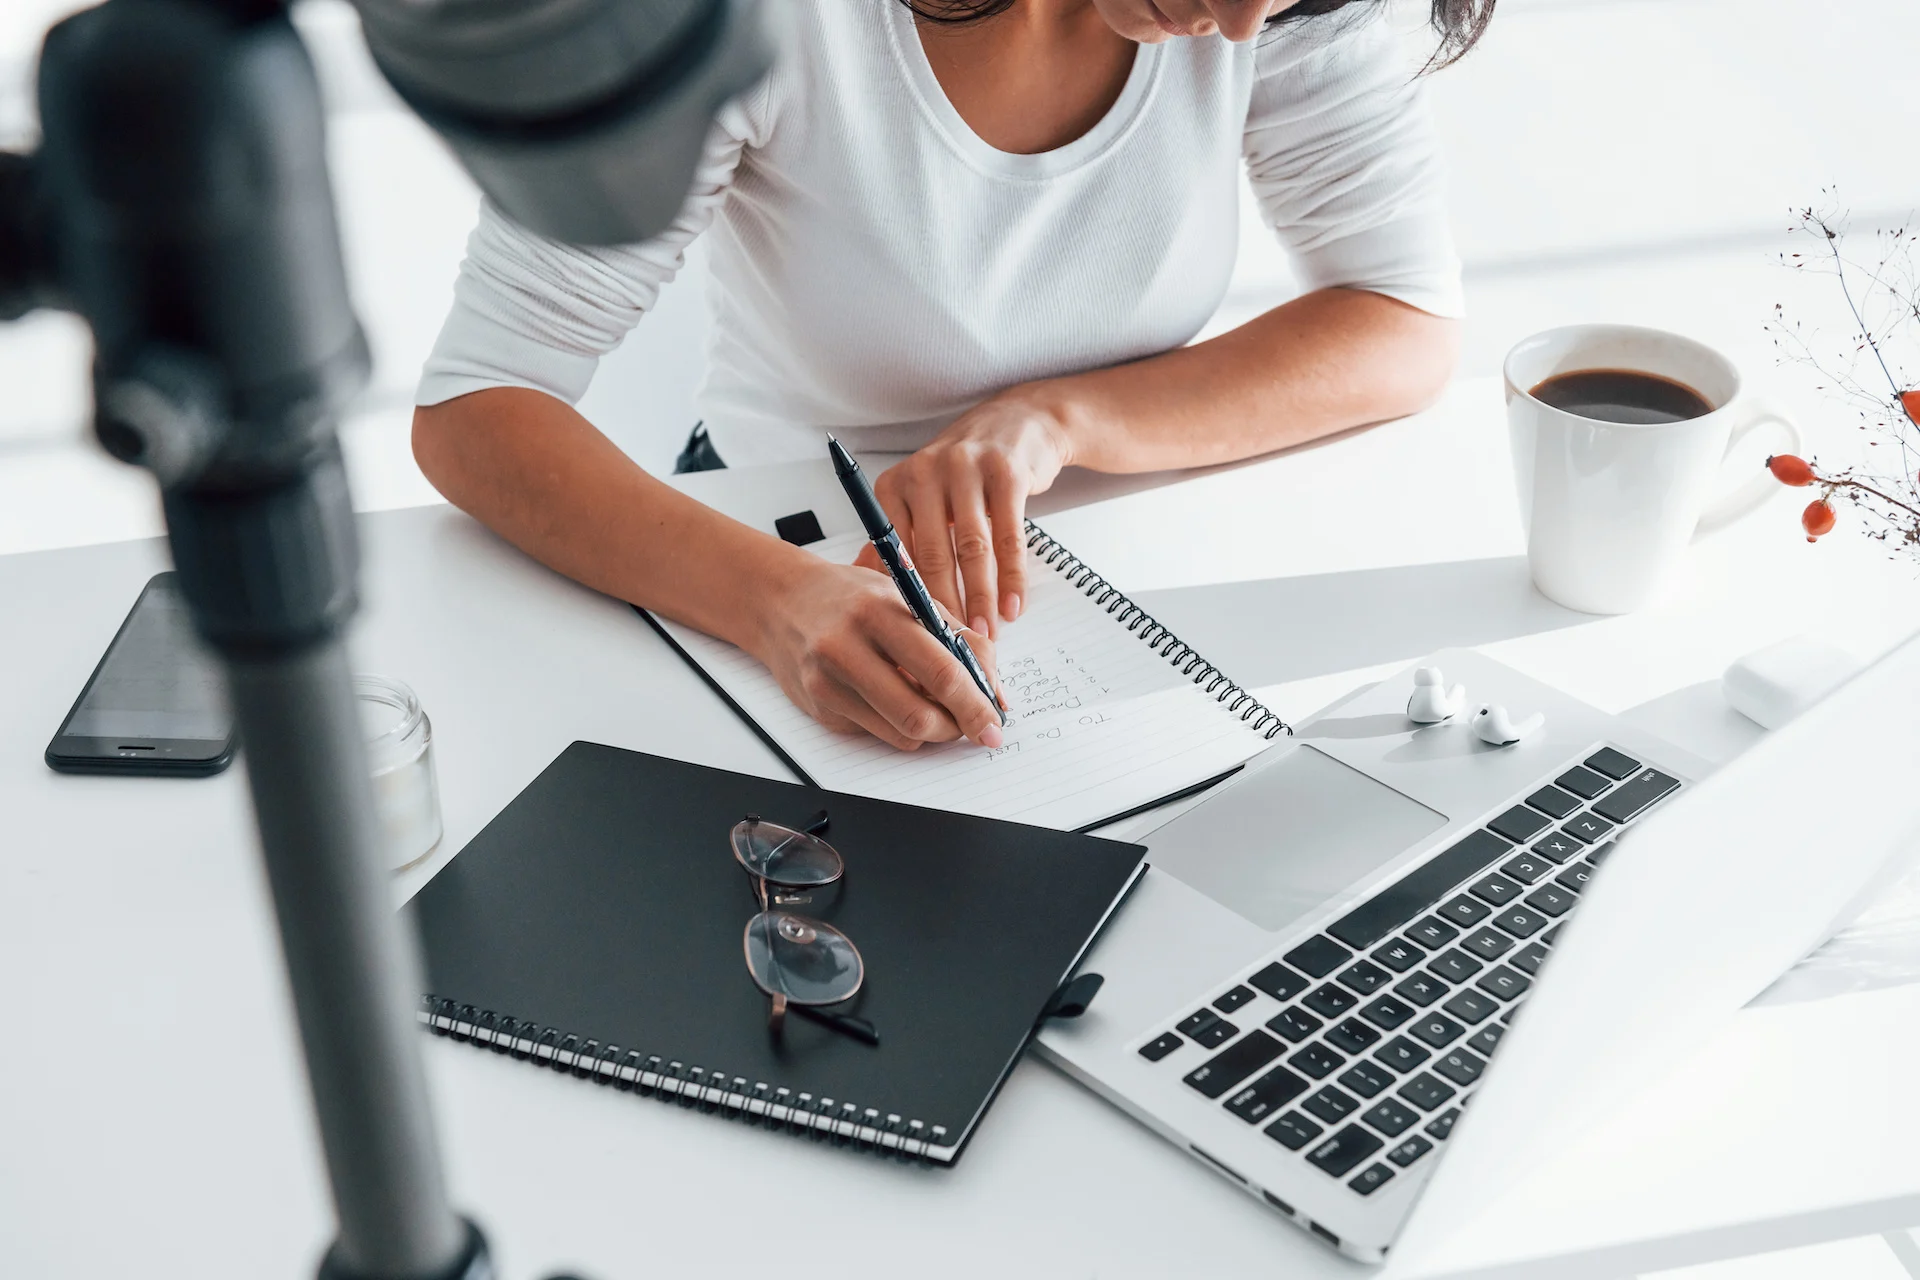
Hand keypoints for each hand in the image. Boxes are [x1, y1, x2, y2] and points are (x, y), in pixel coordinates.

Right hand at [750, 554, 1005, 751]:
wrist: (782, 602)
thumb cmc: (852, 597)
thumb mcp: (908, 597)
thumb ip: (957, 639)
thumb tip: (994, 690)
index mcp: (879, 611)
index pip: (941, 672)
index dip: (976, 705)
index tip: (995, 723)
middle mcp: (847, 648)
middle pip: (919, 715)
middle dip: (957, 728)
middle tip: (972, 726)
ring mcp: (828, 683)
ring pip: (900, 734)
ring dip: (932, 731)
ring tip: (939, 710)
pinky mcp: (820, 710)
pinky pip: (877, 734)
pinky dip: (899, 726)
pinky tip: (896, 700)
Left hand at [856, 386, 1073, 637]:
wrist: (1018, 422)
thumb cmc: (965, 473)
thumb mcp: (923, 499)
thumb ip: (899, 543)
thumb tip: (875, 598)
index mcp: (894, 486)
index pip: (893, 553)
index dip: (904, 601)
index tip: (913, 637)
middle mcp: (925, 472)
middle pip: (931, 554)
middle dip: (944, 607)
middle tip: (952, 647)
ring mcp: (966, 468)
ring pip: (971, 549)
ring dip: (980, 598)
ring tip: (986, 633)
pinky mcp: (1007, 472)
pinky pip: (1009, 536)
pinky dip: (1012, 578)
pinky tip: (1014, 605)